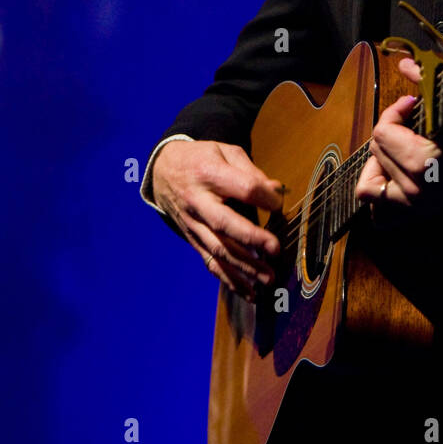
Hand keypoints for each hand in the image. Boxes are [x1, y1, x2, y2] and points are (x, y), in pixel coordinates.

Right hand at [152, 140, 282, 300]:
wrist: (163, 171)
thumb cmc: (202, 159)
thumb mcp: (225, 151)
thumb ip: (251, 171)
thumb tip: (277, 191)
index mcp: (209, 173)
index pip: (242, 188)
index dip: (265, 197)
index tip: (278, 204)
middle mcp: (198, 202)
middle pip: (224, 224)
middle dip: (251, 239)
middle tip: (275, 249)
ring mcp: (193, 224)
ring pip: (218, 250)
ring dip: (244, 267)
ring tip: (268, 278)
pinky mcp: (192, 240)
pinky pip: (210, 262)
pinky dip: (229, 280)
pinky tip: (249, 293)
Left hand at [355, 57, 442, 216]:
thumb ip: (428, 81)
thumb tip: (404, 64)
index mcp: (422, 161)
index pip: (383, 131)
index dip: (396, 111)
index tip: (414, 104)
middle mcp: (415, 186)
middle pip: (377, 150)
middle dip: (391, 130)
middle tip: (413, 122)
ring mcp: (415, 204)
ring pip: (372, 177)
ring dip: (382, 157)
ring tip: (401, 146)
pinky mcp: (418, 212)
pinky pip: (378, 206)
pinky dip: (379, 188)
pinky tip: (392, 172)